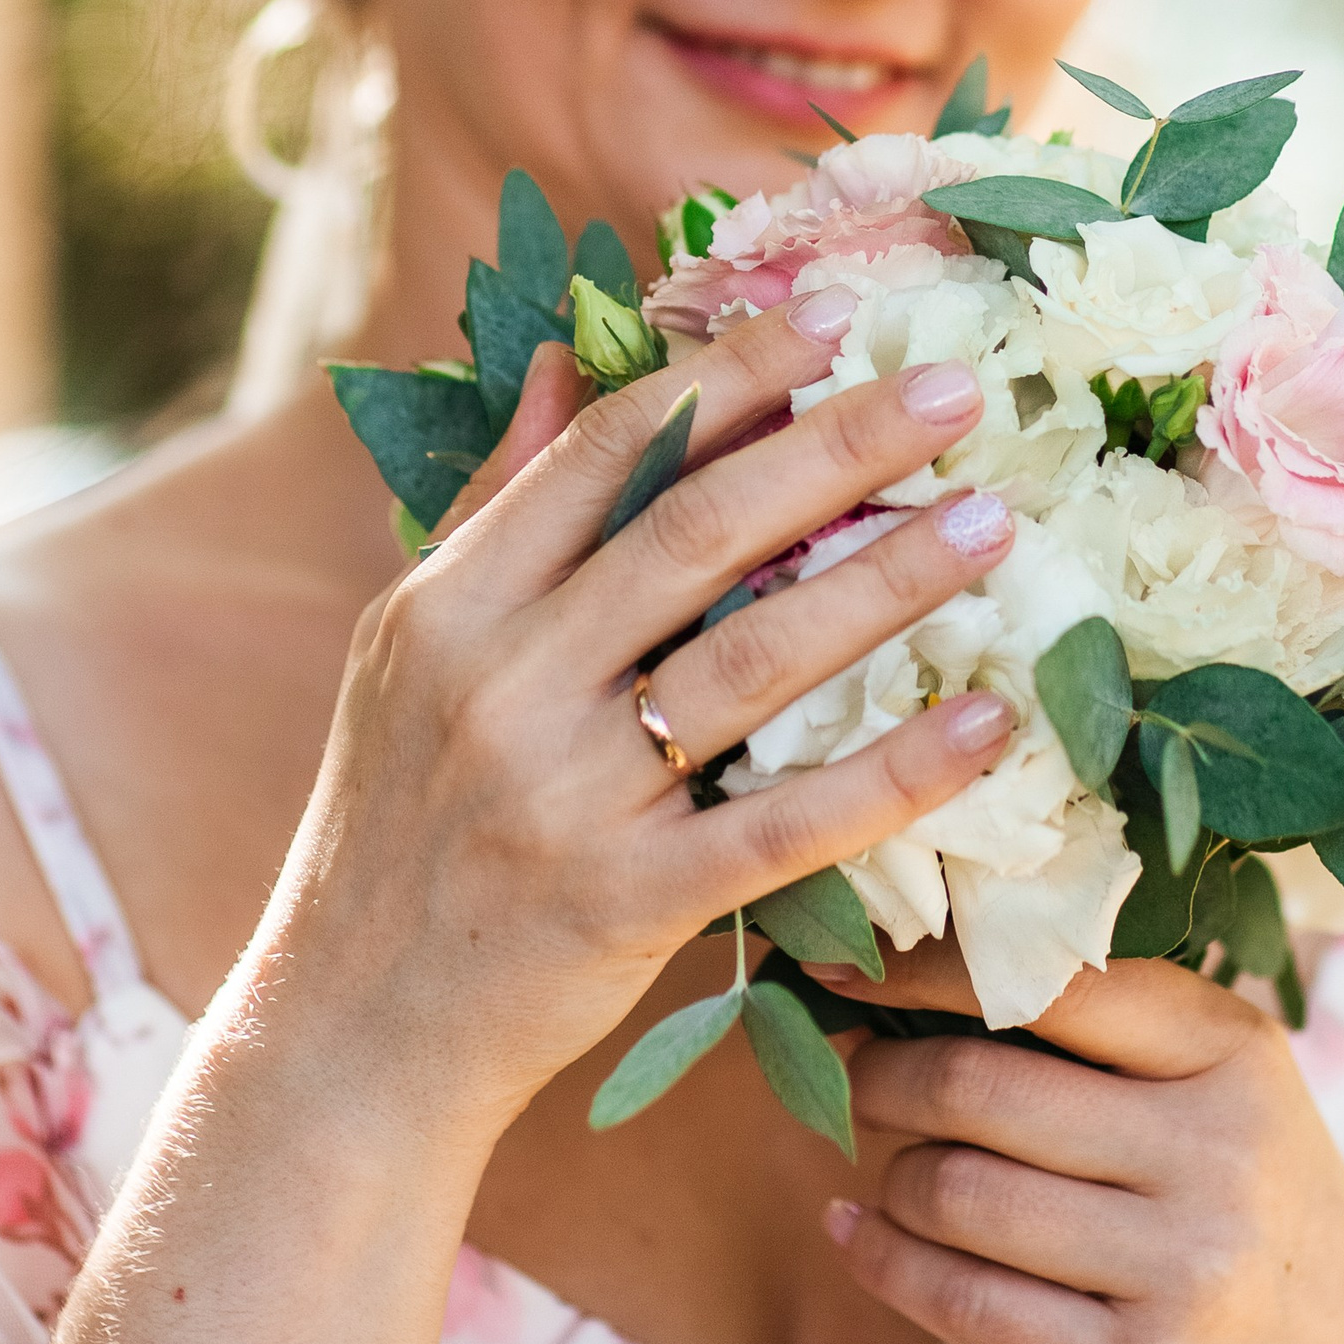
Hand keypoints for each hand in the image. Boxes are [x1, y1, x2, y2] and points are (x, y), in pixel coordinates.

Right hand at [268, 303, 1020, 1154]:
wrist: (348, 1028)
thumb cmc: (397, 820)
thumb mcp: (410, 646)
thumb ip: (495, 502)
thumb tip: (563, 357)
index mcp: (455, 602)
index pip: (606, 451)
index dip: (727, 374)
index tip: (838, 314)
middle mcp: (505, 681)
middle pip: (699, 530)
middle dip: (839, 445)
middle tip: (959, 389)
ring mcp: (566, 795)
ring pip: (755, 659)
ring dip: (888, 581)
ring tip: (995, 523)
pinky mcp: (625, 903)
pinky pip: (784, 823)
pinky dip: (893, 770)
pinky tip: (986, 722)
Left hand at [825, 940, 1343, 1343]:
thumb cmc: (1265, 1216)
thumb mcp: (1230, 1097)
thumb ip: (1109, 1035)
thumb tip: (913, 973)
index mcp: (1234, 1052)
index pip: (1051, 980)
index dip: (921, 968)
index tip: (839, 967)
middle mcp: (1218, 1150)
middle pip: (977, 1088)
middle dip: (881, 1078)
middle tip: (853, 1079)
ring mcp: (1184, 1269)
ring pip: (957, 1192)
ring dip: (893, 1180)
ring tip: (895, 1173)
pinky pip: (964, 1304)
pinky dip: (886, 1264)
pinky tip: (856, 1238)